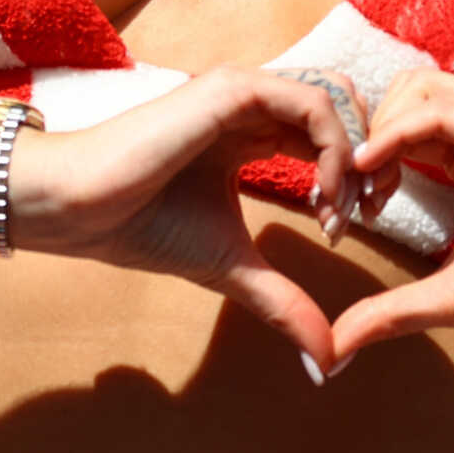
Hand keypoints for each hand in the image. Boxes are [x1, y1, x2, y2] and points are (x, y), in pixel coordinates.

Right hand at [14, 67, 370, 373]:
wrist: (83, 211)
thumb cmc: (145, 228)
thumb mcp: (235, 269)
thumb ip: (283, 303)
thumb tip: (327, 363)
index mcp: (251, 130)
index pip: (330, 134)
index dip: (356, 177)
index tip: (346, 230)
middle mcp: (252, 102)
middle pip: (345, 109)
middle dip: (370, 160)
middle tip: (368, 215)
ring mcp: (243, 90)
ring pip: (335, 100)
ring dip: (355, 156)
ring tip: (338, 214)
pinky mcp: (233, 89)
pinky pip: (311, 104)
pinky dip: (334, 148)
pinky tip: (320, 199)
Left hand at [328, 70, 453, 360]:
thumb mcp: (452, 296)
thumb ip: (395, 309)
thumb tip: (338, 345)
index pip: (407, 121)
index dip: (369, 152)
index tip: (348, 205)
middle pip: (406, 92)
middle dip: (366, 132)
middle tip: (350, 193)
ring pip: (418, 90)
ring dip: (375, 132)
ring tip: (362, 187)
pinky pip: (439, 113)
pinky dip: (395, 134)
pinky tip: (374, 170)